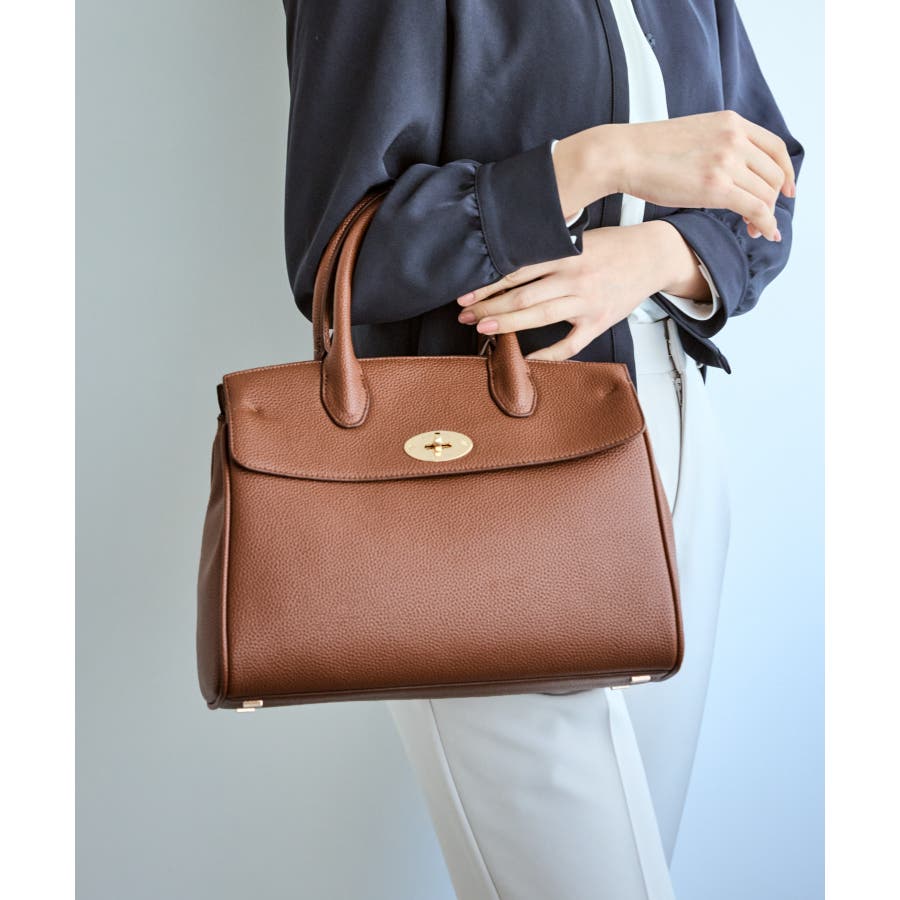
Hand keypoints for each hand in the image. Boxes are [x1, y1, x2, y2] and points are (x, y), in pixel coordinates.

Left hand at [456, 220, 702, 360]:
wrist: (654, 255)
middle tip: (465, 315)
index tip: (466, 293)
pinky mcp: (598, 322)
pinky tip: (526, 360)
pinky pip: (570, 344)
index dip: (489, 284)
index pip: (518, 270)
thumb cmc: (613, 245)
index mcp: (565, 254)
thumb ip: (547, 248)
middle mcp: (574, 278)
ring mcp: (586, 303)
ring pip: (539, 317)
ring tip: (483, 329)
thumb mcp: (579, 236)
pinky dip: (547, 355)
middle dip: (489, 307)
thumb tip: (508, 262)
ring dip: (507, 324)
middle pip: (522, 296)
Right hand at [610, 110, 795, 240]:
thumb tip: (729, 170)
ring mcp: (727, 161)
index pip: (775, 147)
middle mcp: (735, 138)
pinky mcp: (716, 186)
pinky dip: (766, 223)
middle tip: (762, 218)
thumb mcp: (693, 134)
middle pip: (774, 174)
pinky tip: (763, 232)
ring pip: (766, 194)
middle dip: (774, 200)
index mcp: (731, 122)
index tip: (787, 191)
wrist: (624, 154)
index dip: (786, 172)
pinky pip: (755, 208)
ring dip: (766, 215)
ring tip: (755, 229)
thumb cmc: (648, 150)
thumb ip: (717, 145)